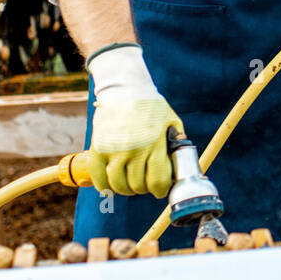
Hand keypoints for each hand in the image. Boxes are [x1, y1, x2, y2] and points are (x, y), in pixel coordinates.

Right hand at [86, 44, 178, 196]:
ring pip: (118, 185)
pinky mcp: (98, 147)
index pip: (157, 181)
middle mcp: (134, 149)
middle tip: (144, 183)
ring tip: (129, 184)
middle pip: (137, 186)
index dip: (159, 190)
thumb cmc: (151, 106)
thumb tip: (182, 166)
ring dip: (125, 189)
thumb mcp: (172, 121)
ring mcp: (114, 149)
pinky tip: (110, 184)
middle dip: (143, 188)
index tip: (159, 189)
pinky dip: (104, 186)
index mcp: (155, 144)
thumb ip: (177, 143)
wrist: (124, 89)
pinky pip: (99, 177)